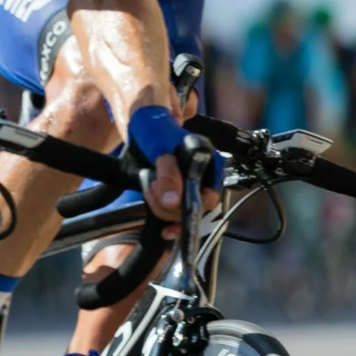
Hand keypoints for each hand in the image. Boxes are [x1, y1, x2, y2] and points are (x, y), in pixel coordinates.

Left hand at [127, 106, 220, 223]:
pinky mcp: (176, 195)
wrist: (143, 127)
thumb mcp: (162, 149)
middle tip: (152, 187)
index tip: (175, 205)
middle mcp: (205, 179)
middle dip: (171, 204)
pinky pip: (175, 215)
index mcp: (211, 164)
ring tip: (149, 185)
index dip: (195, 204)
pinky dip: (167, 219)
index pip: (211, 194)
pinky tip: (163, 228)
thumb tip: (172, 202)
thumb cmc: (157, 132)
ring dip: (161, 206)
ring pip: (182, 213)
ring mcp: (190, 188)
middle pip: (196, 208)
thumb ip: (168, 174)